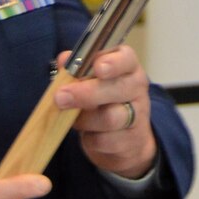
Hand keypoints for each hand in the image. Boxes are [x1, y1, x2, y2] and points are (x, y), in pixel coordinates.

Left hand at [53, 45, 157, 178]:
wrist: (126, 137)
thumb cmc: (104, 99)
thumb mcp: (92, 80)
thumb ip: (77, 68)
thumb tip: (64, 59)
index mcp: (128, 66)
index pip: (126, 58)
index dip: (113, 62)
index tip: (97, 67)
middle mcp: (136, 88)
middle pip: (117, 88)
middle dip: (86, 93)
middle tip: (60, 96)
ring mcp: (137, 115)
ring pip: (110, 117)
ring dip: (85, 119)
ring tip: (72, 120)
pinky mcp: (131, 140)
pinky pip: (104, 140)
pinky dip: (89, 139)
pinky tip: (87, 134)